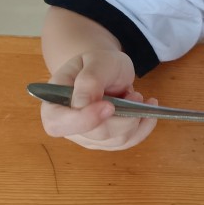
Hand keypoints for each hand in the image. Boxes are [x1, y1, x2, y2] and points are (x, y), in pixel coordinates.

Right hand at [40, 50, 156, 149]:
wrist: (104, 69)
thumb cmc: (96, 63)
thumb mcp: (95, 62)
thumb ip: (89, 80)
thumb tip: (82, 105)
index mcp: (54, 104)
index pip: (57, 123)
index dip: (82, 120)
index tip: (108, 106)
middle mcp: (69, 126)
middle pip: (95, 134)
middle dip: (121, 116)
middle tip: (135, 95)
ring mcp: (89, 137)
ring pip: (115, 141)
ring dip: (134, 119)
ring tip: (138, 97)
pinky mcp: (108, 141)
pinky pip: (128, 142)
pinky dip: (144, 128)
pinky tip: (149, 112)